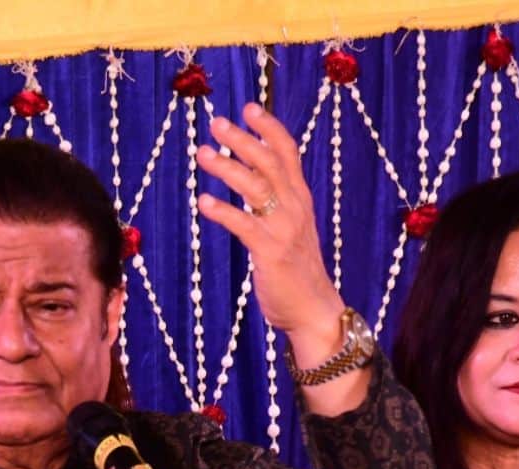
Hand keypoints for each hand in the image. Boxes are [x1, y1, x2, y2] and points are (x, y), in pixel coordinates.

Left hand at [192, 103, 345, 364]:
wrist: (315, 311)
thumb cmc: (297, 271)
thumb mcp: (291, 228)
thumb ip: (276, 203)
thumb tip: (250, 181)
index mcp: (300, 199)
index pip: (288, 152)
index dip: (269, 127)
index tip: (248, 107)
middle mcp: (295, 208)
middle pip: (269, 162)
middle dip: (242, 139)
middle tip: (216, 123)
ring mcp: (284, 229)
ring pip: (255, 187)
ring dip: (227, 167)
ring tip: (203, 153)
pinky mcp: (271, 253)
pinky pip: (244, 225)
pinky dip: (223, 211)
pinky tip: (203, 201)